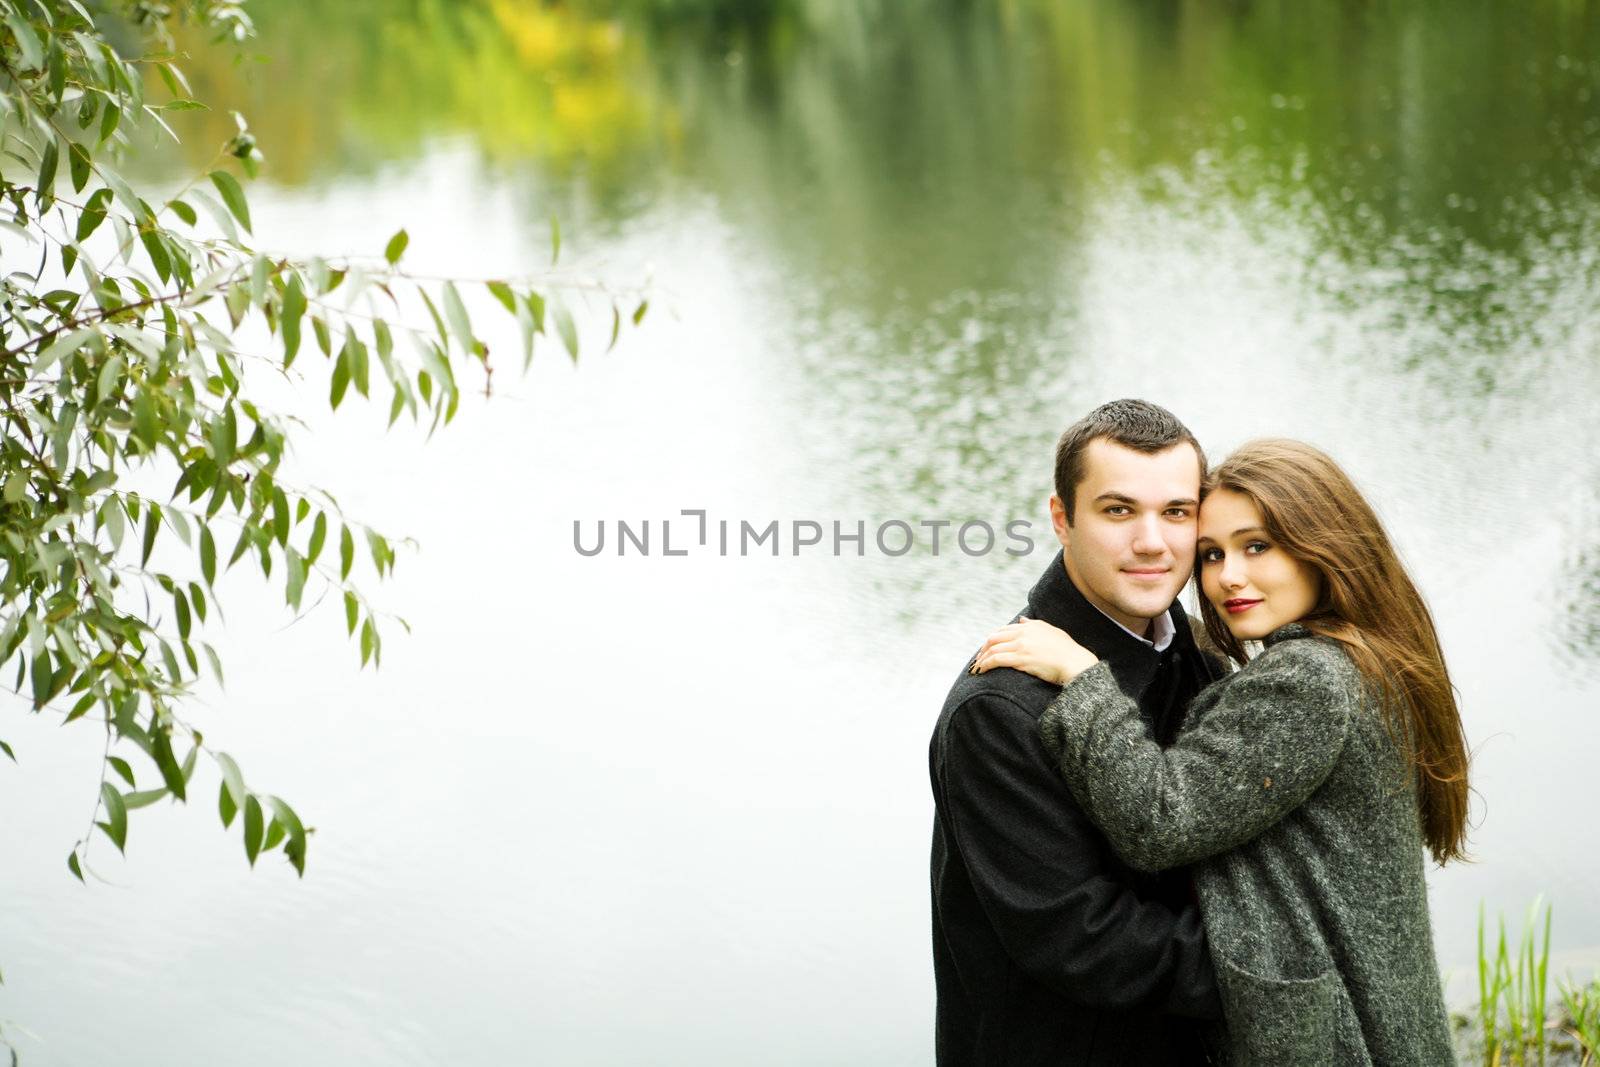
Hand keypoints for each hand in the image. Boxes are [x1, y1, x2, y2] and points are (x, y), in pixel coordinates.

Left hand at [970, 616, 1099, 684]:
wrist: (1075, 663)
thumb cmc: (1067, 650)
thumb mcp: (1051, 631)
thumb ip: (1034, 625)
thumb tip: (1022, 620)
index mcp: (1029, 627)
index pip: (1003, 630)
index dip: (991, 640)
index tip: (986, 649)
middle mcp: (1023, 633)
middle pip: (994, 638)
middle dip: (983, 649)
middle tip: (978, 660)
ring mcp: (1022, 646)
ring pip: (993, 649)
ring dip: (982, 659)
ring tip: (977, 668)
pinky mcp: (1021, 659)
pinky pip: (997, 660)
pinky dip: (986, 664)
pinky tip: (982, 671)